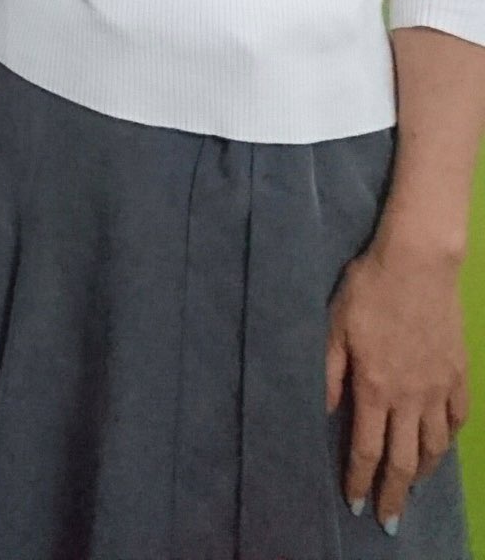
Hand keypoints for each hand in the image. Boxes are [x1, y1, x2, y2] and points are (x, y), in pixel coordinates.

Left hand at [326, 236, 468, 531]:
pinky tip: (442, 444)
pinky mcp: (458, 373)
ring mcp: (437, 387)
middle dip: (395, 495)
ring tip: (414, 485)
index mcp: (374, 388)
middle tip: (391, 521)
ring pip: (435, 446)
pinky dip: (450, 438)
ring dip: (423, 472)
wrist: (418, 261)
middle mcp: (409, 397)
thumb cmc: (369, 289)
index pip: (366, 449)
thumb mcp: (334, 325)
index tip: (355, 503)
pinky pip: (458, 418)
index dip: (359, 480)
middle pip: (404, 461)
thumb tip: (325, 411)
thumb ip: (329, 372)